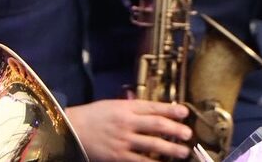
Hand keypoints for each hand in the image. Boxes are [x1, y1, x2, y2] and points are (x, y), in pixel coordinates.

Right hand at [66, 99, 191, 160]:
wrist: (73, 129)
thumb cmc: (92, 116)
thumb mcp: (112, 105)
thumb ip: (132, 107)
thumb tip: (153, 109)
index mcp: (125, 107)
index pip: (152, 107)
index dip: (170, 109)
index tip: (184, 112)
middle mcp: (126, 122)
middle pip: (156, 125)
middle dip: (175, 129)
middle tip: (188, 133)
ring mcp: (123, 140)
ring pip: (152, 144)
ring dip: (170, 149)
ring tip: (183, 152)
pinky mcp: (119, 156)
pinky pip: (141, 161)